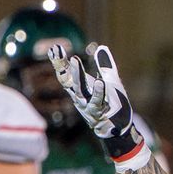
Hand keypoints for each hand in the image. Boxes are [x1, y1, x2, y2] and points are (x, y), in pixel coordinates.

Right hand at [46, 40, 145, 167]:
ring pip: (79, 90)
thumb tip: (102, 47)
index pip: (65, 73)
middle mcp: (79, 97)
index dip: (59, 61)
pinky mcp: (100, 112)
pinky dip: (98, 92)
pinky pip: (97, 101)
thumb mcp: (110, 80)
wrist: (118, 126)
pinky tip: (99, 82)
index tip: (54, 48)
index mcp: (79, 88)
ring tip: (74, 60)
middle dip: (62, 66)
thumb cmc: (112, 103)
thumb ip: (105, 65)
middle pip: (67, 80)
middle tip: (58, 51)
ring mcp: (88, 105)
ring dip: (77, 75)